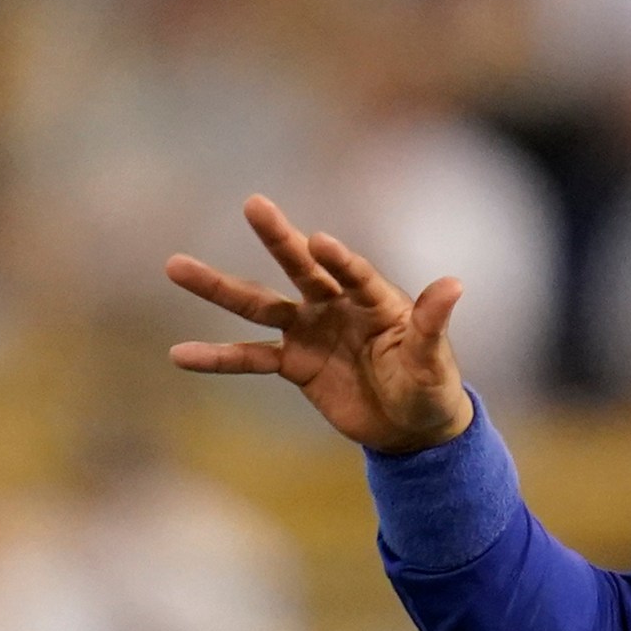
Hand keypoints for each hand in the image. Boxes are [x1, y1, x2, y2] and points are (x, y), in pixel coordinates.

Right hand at [167, 195, 472, 453]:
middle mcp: (337, 305)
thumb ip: (433, 324)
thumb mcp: (433, 361)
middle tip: (253, 203)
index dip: (338, 259)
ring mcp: (310, 331)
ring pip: (260, 305)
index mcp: (376, 299)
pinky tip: (180, 353)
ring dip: (220, 287)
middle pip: (302, 268)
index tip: (319, 241)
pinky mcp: (293, 363)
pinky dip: (217, 357)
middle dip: (278, 238)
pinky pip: (250, 357)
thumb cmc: (431, 387)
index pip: (353, 273)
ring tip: (175, 266)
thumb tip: (455, 284)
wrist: (411, 427)